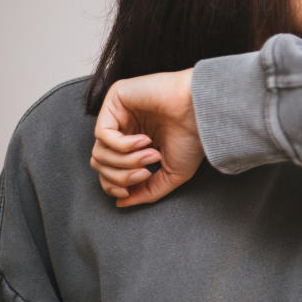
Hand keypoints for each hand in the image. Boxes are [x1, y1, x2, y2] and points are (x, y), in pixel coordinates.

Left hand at [90, 67, 204, 206]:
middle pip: (100, 163)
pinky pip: (102, 133)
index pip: (108, 170)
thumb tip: (121, 202)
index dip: (113, 185)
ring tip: (151, 155)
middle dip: (120, 176)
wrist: (202, 112)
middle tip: (146, 172)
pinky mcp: (115, 98)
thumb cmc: (193, 138)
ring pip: (99, 151)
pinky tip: (145, 140)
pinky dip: (123, 145)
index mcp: (136, 143)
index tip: (128, 192)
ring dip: (126, 161)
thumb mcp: (172, 174)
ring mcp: (119, 112)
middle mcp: (125, 127)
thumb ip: (146, 191)